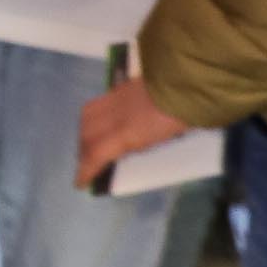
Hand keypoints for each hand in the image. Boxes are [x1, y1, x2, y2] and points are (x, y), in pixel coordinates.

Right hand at [76, 77, 190, 189]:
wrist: (187, 83)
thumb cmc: (181, 117)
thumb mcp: (162, 140)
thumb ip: (139, 146)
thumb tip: (124, 152)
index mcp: (125, 133)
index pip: (95, 154)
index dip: (85, 170)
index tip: (80, 183)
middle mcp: (114, 116)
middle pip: (86, 134)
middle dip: (82, 152)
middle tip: (87, 165)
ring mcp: (116, 98)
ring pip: (87, 116)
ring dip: (84, 133)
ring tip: (91, 143)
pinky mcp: (121, 87)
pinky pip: (99, 104)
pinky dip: (94, 117)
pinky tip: (103, 122)